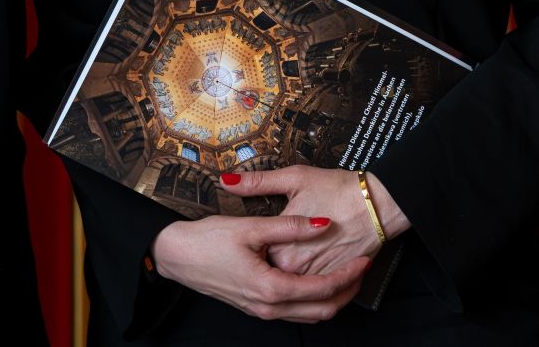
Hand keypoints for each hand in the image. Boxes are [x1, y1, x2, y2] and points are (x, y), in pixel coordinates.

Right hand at [150, 213, 370, 321]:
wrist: (175, 256)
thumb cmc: (208, 240)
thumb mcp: (251, 226)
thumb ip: (291, 226)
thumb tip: (324, 224)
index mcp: (269, 288)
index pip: (322, 289)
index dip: (348, 275)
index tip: (363, 259)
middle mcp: (267, 306)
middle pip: (322, 311)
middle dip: (347, 292)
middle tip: (363, 269)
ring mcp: (261, 309)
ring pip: (309, 315)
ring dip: (332, 297)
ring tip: (348, 273)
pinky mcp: (256, 305)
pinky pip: (294, 311)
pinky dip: (313, 299)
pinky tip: (318, 278)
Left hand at [225, 166, 410, 275]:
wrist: (379, 204)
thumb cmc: (339, 190)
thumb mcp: (295, 179)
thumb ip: (257, 183)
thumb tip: (227, 181)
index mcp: (281, 251)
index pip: (256, 257)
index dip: (257, 245)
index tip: (259, 236)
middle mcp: (296, 272)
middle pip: (274, 273)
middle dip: (270, 261)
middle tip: (276, 245)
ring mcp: (316, 279)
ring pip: (295, 284)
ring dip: (291, 274)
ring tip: (294, 255)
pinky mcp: (335, 281)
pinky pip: (317, 290)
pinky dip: (313, 281)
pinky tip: (313, 264)